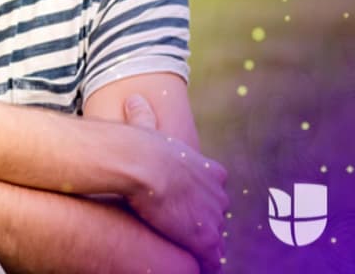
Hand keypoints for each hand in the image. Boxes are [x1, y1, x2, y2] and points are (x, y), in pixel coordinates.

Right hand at [119, 104, 226, 271]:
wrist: (141, 163)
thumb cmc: (141, 146)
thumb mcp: (147, 127)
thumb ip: (144, 116)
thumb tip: (135, 99)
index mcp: (210, 171)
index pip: (213, 189)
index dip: (198, 199)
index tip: (184, 205)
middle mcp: (219, 195)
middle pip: (217, 215)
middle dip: (204, 223)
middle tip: (184, 230)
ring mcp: (213, 218)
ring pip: (215, 239)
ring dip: (202, 246)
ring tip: (187, 252)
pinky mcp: (204, 239)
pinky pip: (210, 260)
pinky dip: (204, 265)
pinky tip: (194, 266)